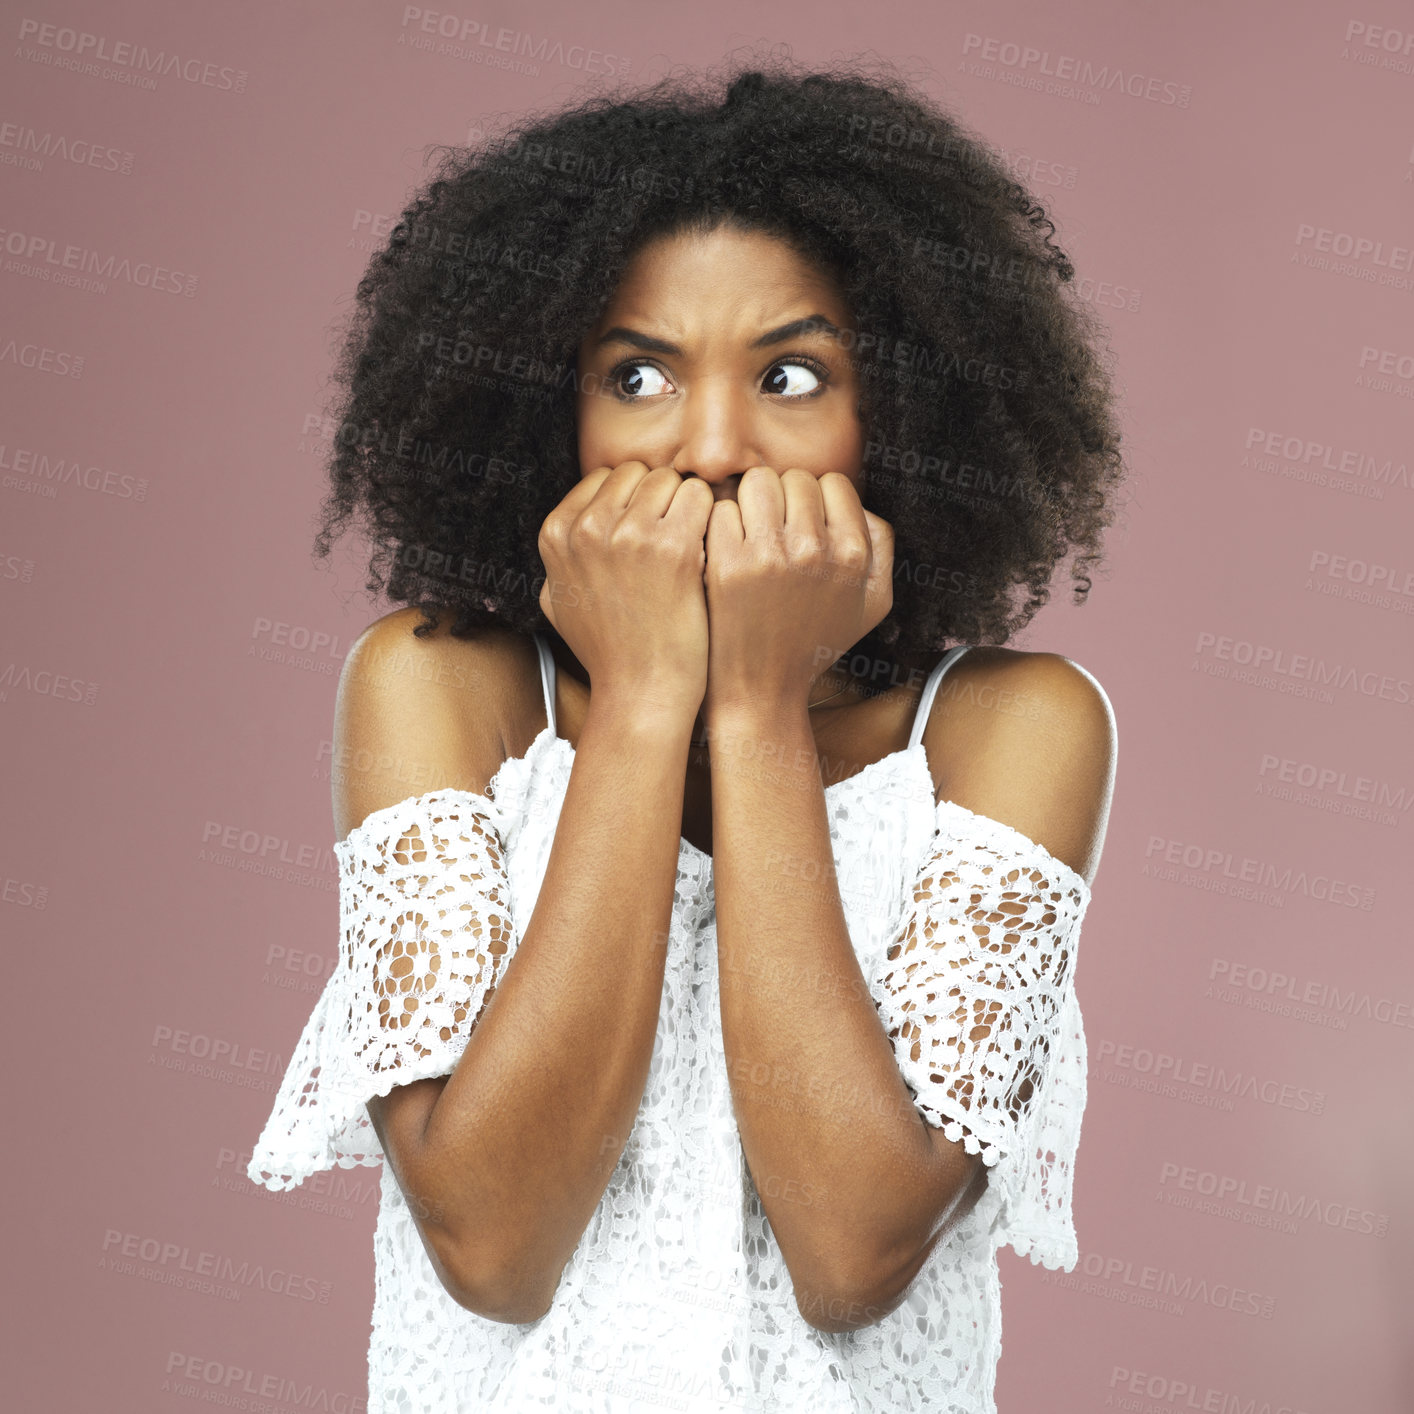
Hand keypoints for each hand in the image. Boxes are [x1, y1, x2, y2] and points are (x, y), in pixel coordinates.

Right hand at [537, 461, 713, 711]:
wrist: (642, 693)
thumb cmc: (607, 651)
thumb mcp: (557, 601)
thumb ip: (561, 556)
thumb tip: (570, 524)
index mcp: (557, 533)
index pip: (607, 477)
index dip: (634, 502)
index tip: (646, 534)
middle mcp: (587, 528)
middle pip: (641, 473)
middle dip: (662, 499)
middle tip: (673, 541)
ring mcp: (629, 535)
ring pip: (673, 481)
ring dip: (689, 509)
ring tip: (691, 550)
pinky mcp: (674, 548)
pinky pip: (702, 498)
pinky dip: (712, 519)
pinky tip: (709, 553)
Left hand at [701, 467, 892, 712]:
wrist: (762, 688)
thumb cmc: (815, 643)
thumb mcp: (873, 602)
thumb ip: (881, 547)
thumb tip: (858, 505)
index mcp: (854, 554)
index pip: (832, 482)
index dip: (816, 500)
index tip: (803, 526)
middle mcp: (816, 551)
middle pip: (794, 478)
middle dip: (782, 499)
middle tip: (772, 532)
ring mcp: (769, 556)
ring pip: (757, 482)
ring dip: (750, 502)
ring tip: (748, 533)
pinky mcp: (727, 565)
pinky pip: (722, 509)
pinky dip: (720, 525)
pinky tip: (725, 550)